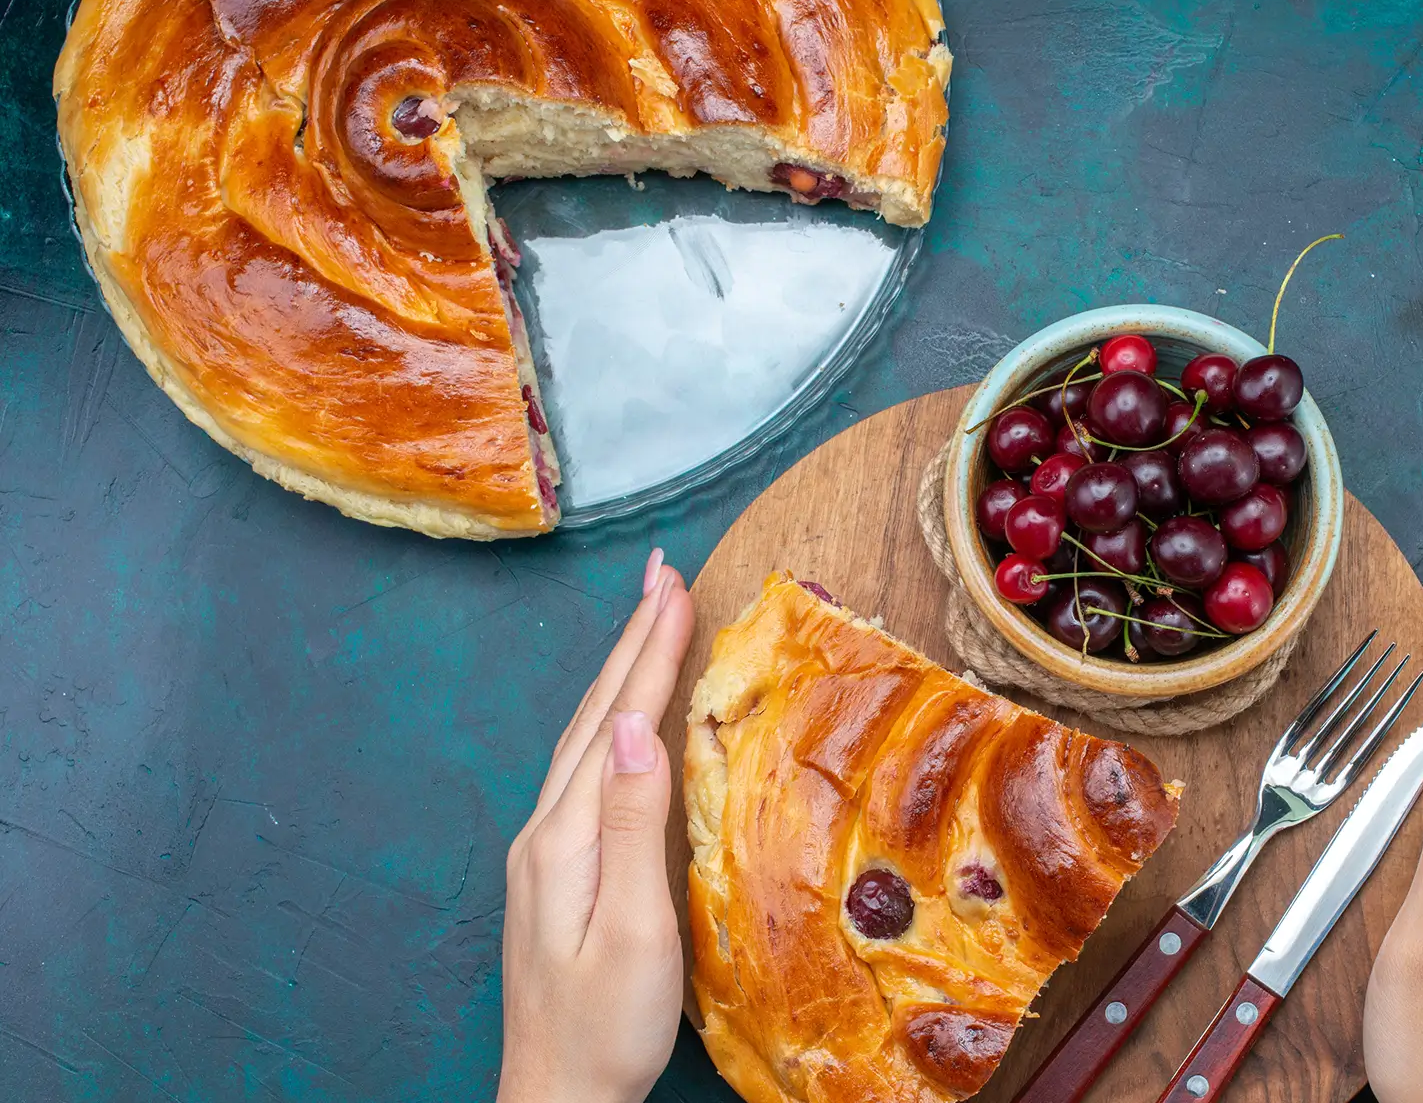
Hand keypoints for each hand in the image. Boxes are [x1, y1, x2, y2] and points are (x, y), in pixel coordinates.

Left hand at [500, 549, 694, 1102]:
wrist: (556, 1099)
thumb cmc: (606, 1030)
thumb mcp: (637, 933)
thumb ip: (635, 827)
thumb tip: (640, 729)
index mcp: (567, 838)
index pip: (619, 722)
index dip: (649, 651)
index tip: (675, 586)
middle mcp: (547, 831)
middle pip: (596, 715)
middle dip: (630, 639)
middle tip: (661, 572)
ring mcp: (546, 849)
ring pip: (588, 737)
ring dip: (621, 672)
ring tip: (648, 620)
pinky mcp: (558, 869)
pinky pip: (589, 768)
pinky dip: (615, 720)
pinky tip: (629, 715)